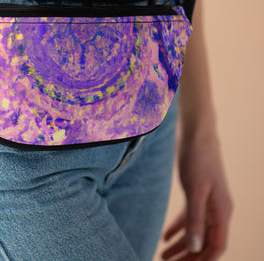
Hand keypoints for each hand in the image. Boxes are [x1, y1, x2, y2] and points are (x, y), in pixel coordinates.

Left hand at [161, 123, 232, 260]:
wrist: (196, 135)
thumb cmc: (198, 159)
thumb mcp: (195, 189)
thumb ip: (195, 218)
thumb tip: (195, 248)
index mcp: (222, 211)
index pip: (216, 246)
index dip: (203, 260)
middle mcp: (217, 209)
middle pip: (204, 242)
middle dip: (188, 256)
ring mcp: (207, 202)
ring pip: (195, 231)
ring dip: (181, 245)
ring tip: (162, 256)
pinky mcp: (197, 193)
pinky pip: (189, 217)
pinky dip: (178, 228)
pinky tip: (165, 237)